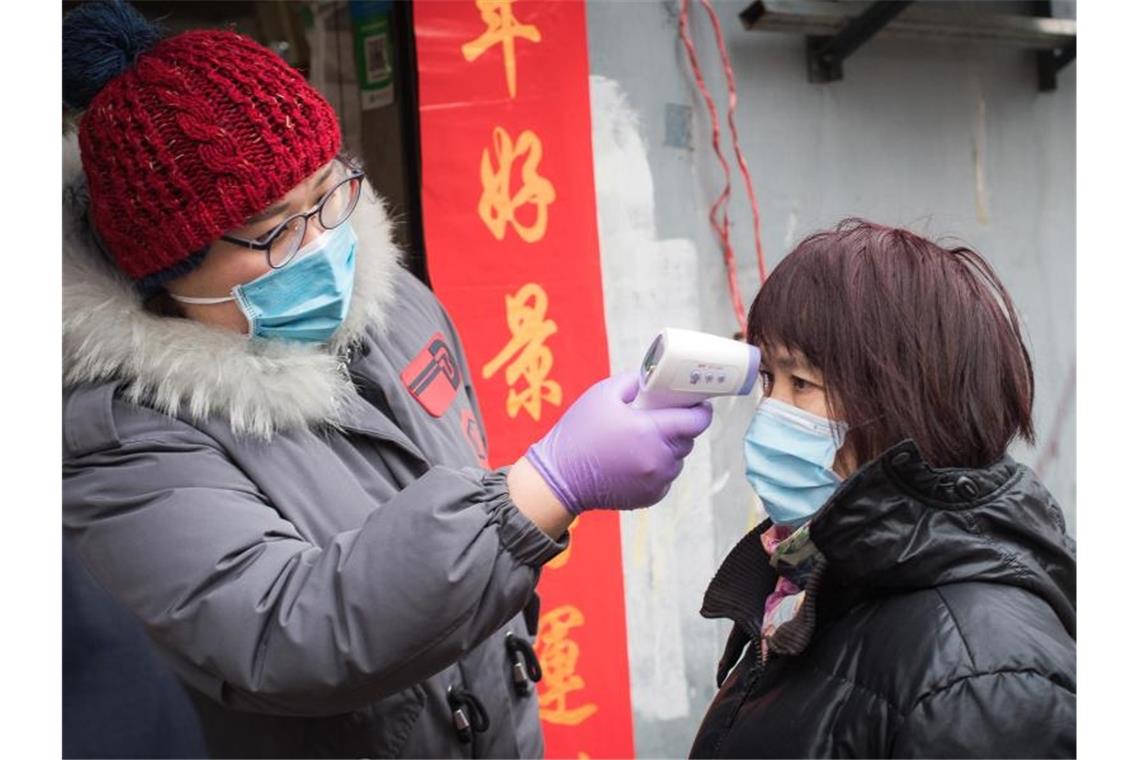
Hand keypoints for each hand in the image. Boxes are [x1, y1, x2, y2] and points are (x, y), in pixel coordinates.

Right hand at [524, 371, 712, 513]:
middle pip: (687, 439)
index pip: (696, 420)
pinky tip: (634, 460)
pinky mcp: (650, 497)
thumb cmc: (578, 433)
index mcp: (650, 431)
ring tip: (641, 441)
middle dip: (679, 426)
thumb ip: (634, 381)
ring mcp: (656, 481)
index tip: (698, 403)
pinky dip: (657, 468)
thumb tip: (654, 379)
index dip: (701, 409)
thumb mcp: (602, 394)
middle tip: (658, 417)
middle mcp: (658, 459)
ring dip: (668, 449)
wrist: (559, 478)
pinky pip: (665, 477)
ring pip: (677, 460)